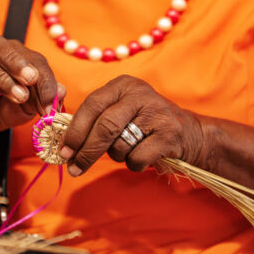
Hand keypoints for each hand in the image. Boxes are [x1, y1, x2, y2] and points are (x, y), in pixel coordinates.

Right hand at [0, 35, 64, 139]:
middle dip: (19, 63)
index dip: (44, 80)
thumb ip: (46, 97)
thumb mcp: (32, 104)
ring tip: (18, 97)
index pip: (33, 59)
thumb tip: (63, 92)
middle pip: (2, 47)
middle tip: (31, 79)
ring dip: (3, 79)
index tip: (50, 102)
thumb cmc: (7, 106)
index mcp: (15, 54)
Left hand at [60, 75, 205, 175]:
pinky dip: (135, 164)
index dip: (75, 131)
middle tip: (74, 168)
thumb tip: (64, 144)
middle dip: (85, 152)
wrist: (190, 134)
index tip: (63, 151)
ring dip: (117, 156)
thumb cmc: (145, 126)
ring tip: (129, 150)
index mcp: (122, 85)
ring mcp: (156, 112)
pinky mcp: (169, 134)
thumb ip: (96, 119)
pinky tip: (145, 157)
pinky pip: (136, 158)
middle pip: (104, 127)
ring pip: (119, 145)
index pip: (91, 105)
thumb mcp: (121, 111)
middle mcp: (139, 93)